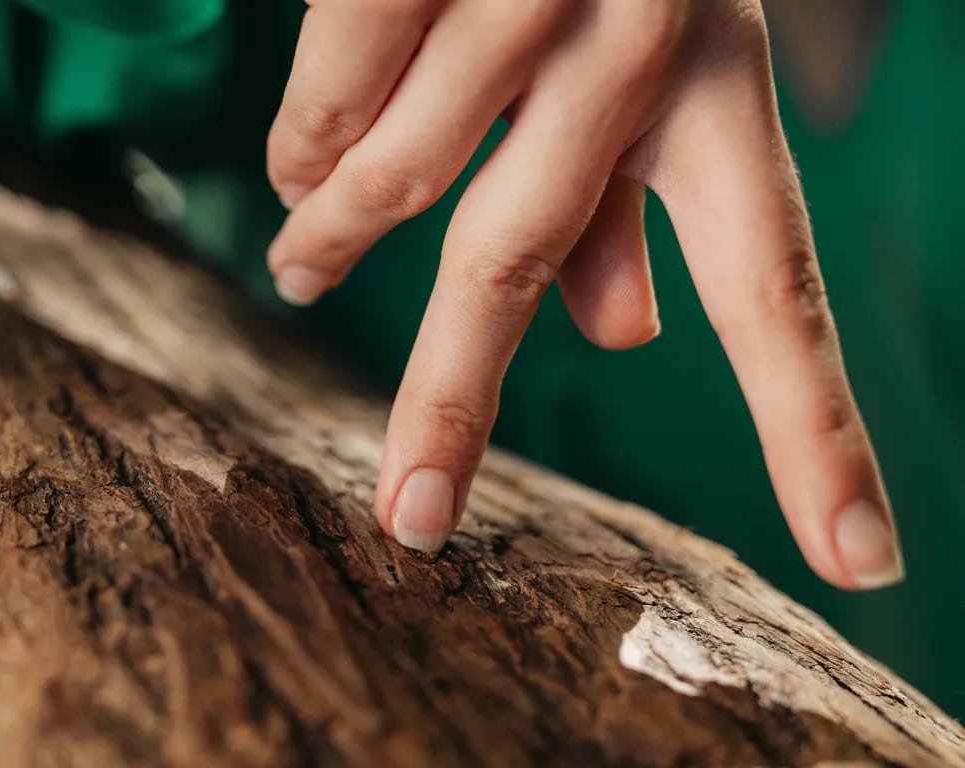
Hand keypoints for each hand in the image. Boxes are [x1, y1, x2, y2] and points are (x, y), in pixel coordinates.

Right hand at [265, 0, 902, 588]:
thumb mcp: (659, 53)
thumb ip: (629, 197)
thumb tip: (622, 342)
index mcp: (715, 85)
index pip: (778, 287)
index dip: (814, 432)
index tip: (860, 567)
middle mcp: (627, 46)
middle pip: (512, 264)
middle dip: (450, 410)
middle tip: (411, 525)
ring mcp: (510, 1)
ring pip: (385, 180)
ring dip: (329, 241)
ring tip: (302, 266)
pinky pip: (324, 110)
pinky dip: (302, 155)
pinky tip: (299, 171)